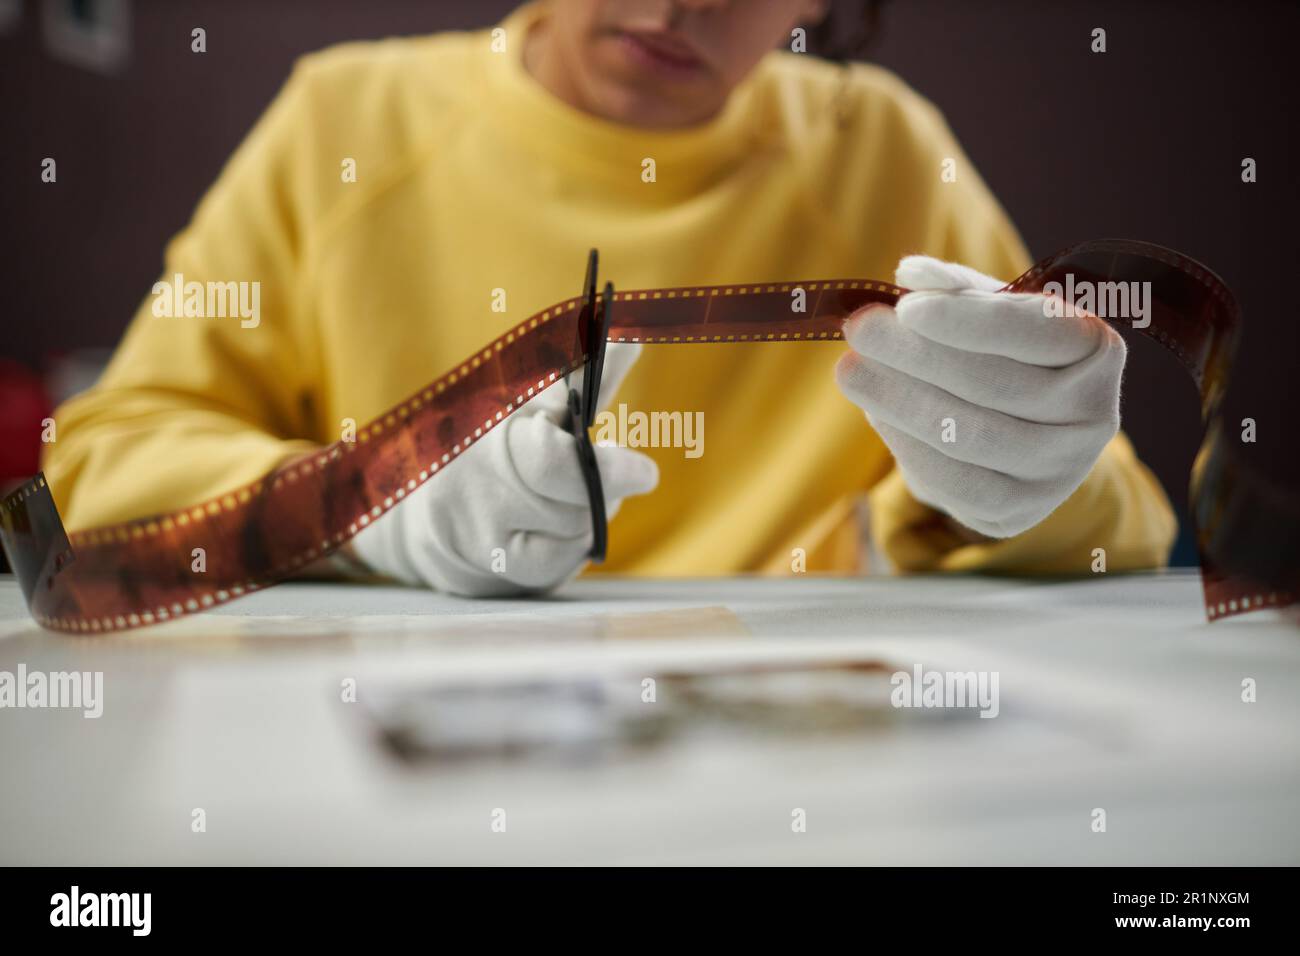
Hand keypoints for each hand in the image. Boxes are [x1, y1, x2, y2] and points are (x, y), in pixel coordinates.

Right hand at [352, 343, 657, 595]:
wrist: (404, 501)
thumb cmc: (484, 437)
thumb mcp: (527, 398)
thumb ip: (583, 376)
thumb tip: (633, 337)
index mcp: (489, 435)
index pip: (559, 463)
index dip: (612, 471)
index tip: (645, 473)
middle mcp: (475, 491)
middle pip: (577, 506)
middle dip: (605, 489)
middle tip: (626, 476)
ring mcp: (474, 540)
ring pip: (572, 538)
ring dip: (588, 517)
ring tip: (569, 495)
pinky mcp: (480, 578)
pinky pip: (554, 571)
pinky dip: (568, 550)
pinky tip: (553, 529)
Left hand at [835, 256, 1125, 538]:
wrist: (1020, 436)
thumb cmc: (1004, 357)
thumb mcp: (989, 314)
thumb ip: (956, 290)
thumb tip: (912, 275)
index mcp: (1096, 350)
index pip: (1033, 330)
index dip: (965, 319)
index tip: (906, 306)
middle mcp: (1093, 415)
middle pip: (992, 384)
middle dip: (914, 355)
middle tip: (858, 330)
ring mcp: (1060, 471)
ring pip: (969, 435)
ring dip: (899, 400)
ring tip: (850, 371)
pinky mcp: (1018, 511)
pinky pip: (954, 481)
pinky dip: (907, 444)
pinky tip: (876, 413)